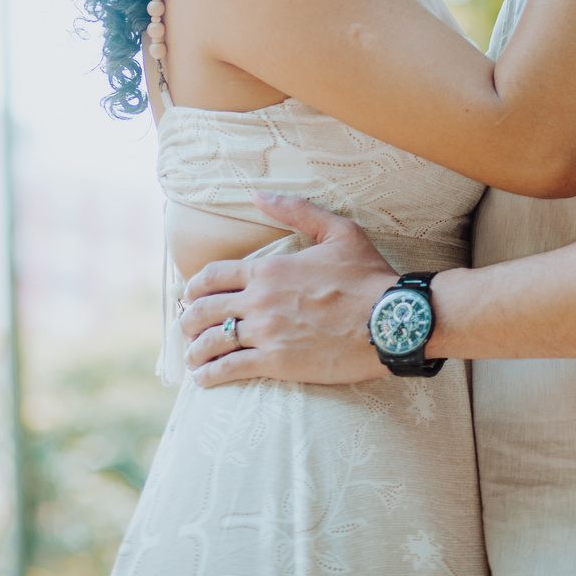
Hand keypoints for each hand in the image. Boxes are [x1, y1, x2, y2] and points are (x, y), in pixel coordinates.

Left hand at [179, 193, 396, 387]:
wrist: (390, 320)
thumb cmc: (367, 276)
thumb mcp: (337, 231)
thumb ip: (295, 210)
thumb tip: (259, 195)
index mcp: (269, 269)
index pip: (213, 275)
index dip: (194, 287)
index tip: (188, 295)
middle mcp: (260, 300)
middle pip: (204, 310)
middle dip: (187, 319)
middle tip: (185, 327)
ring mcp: (267, 333)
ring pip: (212, 342)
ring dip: (194, 350)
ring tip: (192, 357)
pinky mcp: (278, 363)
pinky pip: (231, 369)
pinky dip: (210, 376)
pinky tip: (204, 380)